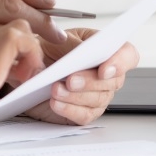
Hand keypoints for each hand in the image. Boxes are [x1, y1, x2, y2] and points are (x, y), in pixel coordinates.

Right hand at [0, 0, 64, 82]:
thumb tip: (29, 11)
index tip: (49, 1)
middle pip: (11, 5)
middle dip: (41, 19)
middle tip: (57, 34)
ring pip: (10, 28)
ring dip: (34, 40)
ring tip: (45, 52)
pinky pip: (2, 51)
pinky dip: (19, 57)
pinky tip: (27, 65)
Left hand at [21, 28, 138, 125]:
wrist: (28, 69)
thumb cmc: (47, 50)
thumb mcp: (56, 39)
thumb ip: (71, 44)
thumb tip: (80, 52)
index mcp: (104, 49)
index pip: (127, 55)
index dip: (121, 62)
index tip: (105, 69)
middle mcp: (105, 74)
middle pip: (113, 82)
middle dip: (91, 81)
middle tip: (71, 80)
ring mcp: (97, 95)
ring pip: (98, 100)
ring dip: (76, 96)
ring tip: (55, 89)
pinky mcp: (84, 112)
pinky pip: (84, 115)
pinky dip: (69, 109)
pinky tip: (55, 102)